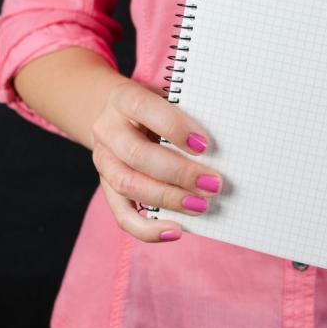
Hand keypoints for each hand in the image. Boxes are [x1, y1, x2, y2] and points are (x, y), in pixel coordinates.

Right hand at [91, 79, 222, 242]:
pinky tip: (176, 231)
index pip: (144, 109)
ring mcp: (104, 161)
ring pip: (129, 185)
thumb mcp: (166, 96)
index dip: (175, 128)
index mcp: (124, 99)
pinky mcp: (107, 188)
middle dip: (179, 172)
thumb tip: (222, 142)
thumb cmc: (155, 106)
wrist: (115, 112)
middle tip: (213, 184)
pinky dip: (148, 229)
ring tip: (201, 206)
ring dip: (168, 199)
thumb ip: (187, 112)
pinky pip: (122, 215)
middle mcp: (108, 130)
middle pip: (138, 154)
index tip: (205, 145)